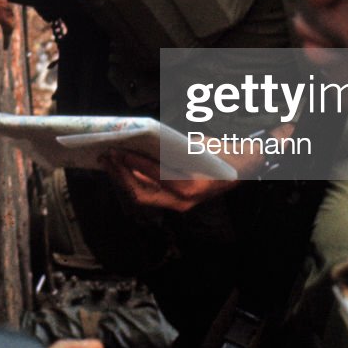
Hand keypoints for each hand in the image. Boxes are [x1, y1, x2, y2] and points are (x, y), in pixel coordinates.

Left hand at [103, 150, 239, 212]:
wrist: (240, 168)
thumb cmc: (219, 153)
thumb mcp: (197, 146)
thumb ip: (171, 148)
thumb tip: (140, 141)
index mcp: (193, 185)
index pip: (156, 176)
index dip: (135, 163)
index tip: (118, 151)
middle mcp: (184, 201)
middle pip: (143, 193)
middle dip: (121, 175)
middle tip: (106, 156)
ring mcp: (178, 205)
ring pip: (142, 196)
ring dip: (123, 178)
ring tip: (109, 161)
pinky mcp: (174, 202)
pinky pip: (149, 193)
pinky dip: (133, 181)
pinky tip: (122, 167)